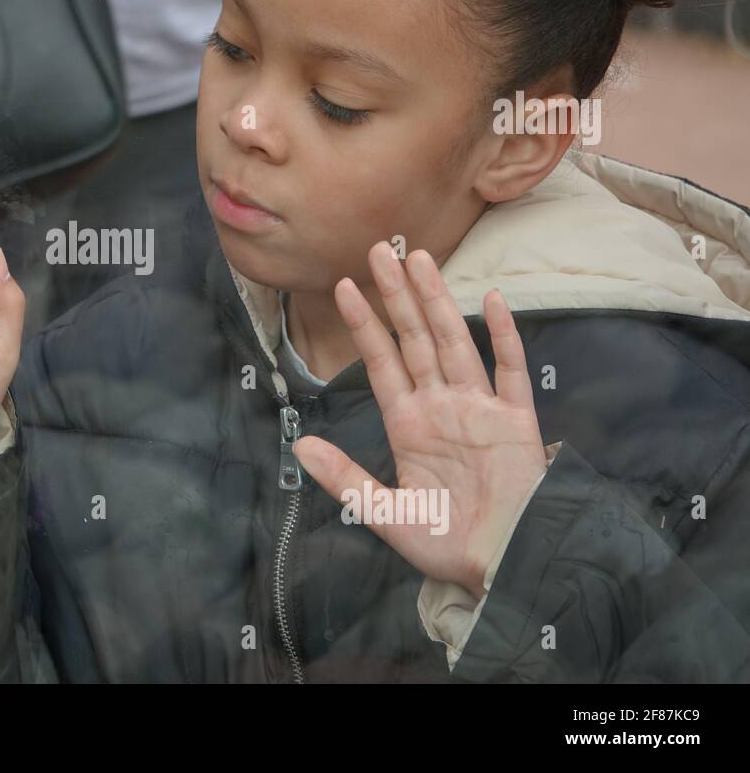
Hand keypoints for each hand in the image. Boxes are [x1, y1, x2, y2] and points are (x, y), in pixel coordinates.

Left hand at [293, 242, 547, 597]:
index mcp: (408, 424)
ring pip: (455, 342)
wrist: (504, 564)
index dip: (365, 325)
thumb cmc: (446, 543)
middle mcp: (441, 406)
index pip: (381, 362)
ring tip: (421, 259)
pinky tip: (491, 301)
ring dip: (438, 301)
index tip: (343, 287)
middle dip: (397, 295)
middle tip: (380, 250)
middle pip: (415, 338)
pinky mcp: (516, 421)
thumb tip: (298, 443)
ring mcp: (479, 408)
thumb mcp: (384, 512)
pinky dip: (503, 336)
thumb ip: (344, 477)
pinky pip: (510, 371)